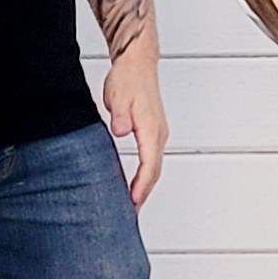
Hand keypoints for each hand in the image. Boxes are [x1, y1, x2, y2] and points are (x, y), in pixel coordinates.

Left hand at [102, 43, 167, 207]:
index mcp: (151, 128)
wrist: (137, 63)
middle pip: (154, 171)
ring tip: (133, 206)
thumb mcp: (118, 96)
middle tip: (131, 215)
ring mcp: (158, 133)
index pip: (149, 164)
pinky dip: (145, 175)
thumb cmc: (128, 78)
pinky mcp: (153, 132)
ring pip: (154, 167)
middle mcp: (158, 133)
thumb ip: (119, 116)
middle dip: (144, 194)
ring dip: (145, 187)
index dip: (141, 186)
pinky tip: (135, 184)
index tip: (132, 202)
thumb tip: (121, 131)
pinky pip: (151, 160)